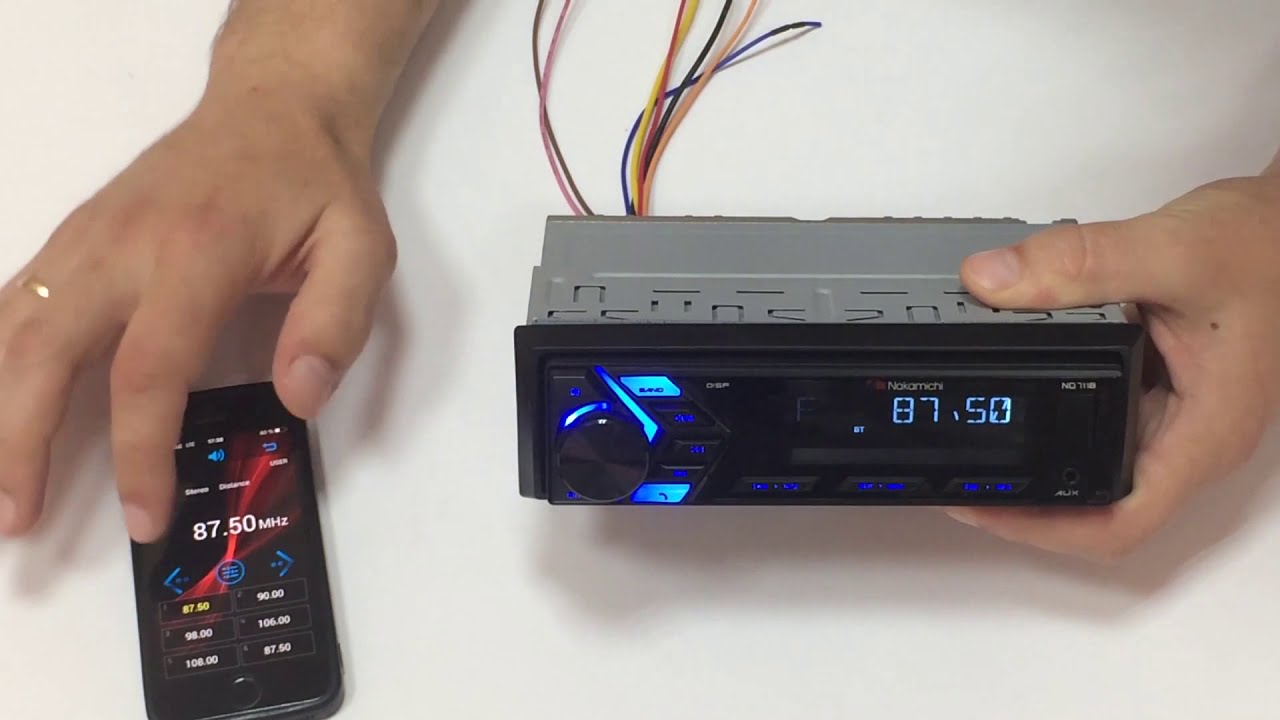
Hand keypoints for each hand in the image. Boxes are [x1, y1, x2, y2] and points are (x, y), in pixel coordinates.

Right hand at [0, 90, 395, 541]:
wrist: (272, 107)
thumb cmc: (316, 183)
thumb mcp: (361, 248)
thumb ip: (335, 325)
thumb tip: (296, 400)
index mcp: (199, 251)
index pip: (150, 369)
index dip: (140, 452)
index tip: (145, 516)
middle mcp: (124, 244)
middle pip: (43, 351)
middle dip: (18, 442)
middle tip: (15, 521)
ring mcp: (88, 237)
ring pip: (10, 327)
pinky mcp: (74, 238)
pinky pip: (13, 301)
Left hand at [947, 168, 1279, 560]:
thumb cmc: (1264, 244)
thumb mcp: (1169, 249)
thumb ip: (1080, 263)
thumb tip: (992, 281)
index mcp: (1204, 433)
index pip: (1124, 522)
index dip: (1047, 530)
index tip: (986, 509)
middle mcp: (1192, 438)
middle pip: (1103, 509)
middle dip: (1030, 506)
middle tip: (962, 484)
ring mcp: (1178, 418)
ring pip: (1100, 468)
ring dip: (1042, 467)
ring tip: (981, 446)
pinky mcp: (1163, 391)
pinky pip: (1103, 424)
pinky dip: (1057, 420)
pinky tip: (1022, 397)